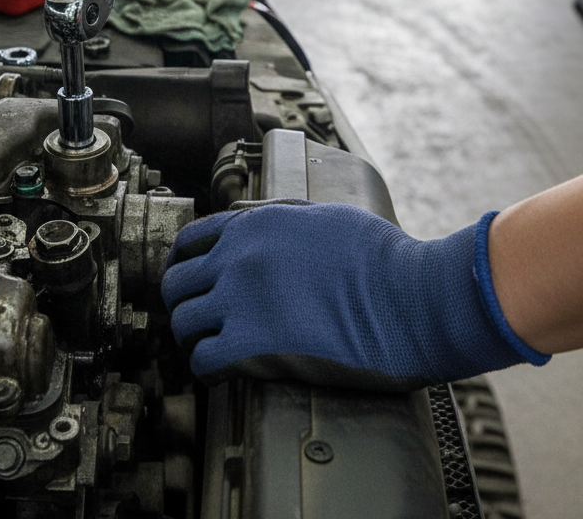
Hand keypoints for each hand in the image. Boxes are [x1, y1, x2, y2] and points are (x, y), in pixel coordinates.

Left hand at [161, 200, 548, 390]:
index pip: (189, 241)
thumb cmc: (381, 257)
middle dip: (182, 302)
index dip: (183, 264)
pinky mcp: (252, 344)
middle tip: (195, 319)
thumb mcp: (323, 214)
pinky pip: (202, 359)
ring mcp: (240, 300)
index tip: (189, 281)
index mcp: (252, 225)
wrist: (412, 297)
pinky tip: (220, 373)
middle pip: (176, 283)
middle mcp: (236, 258)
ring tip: (207, 349)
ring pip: (182, 322)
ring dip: (191, 338)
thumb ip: (282, 216)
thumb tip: (262, 221)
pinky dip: (205, 368)